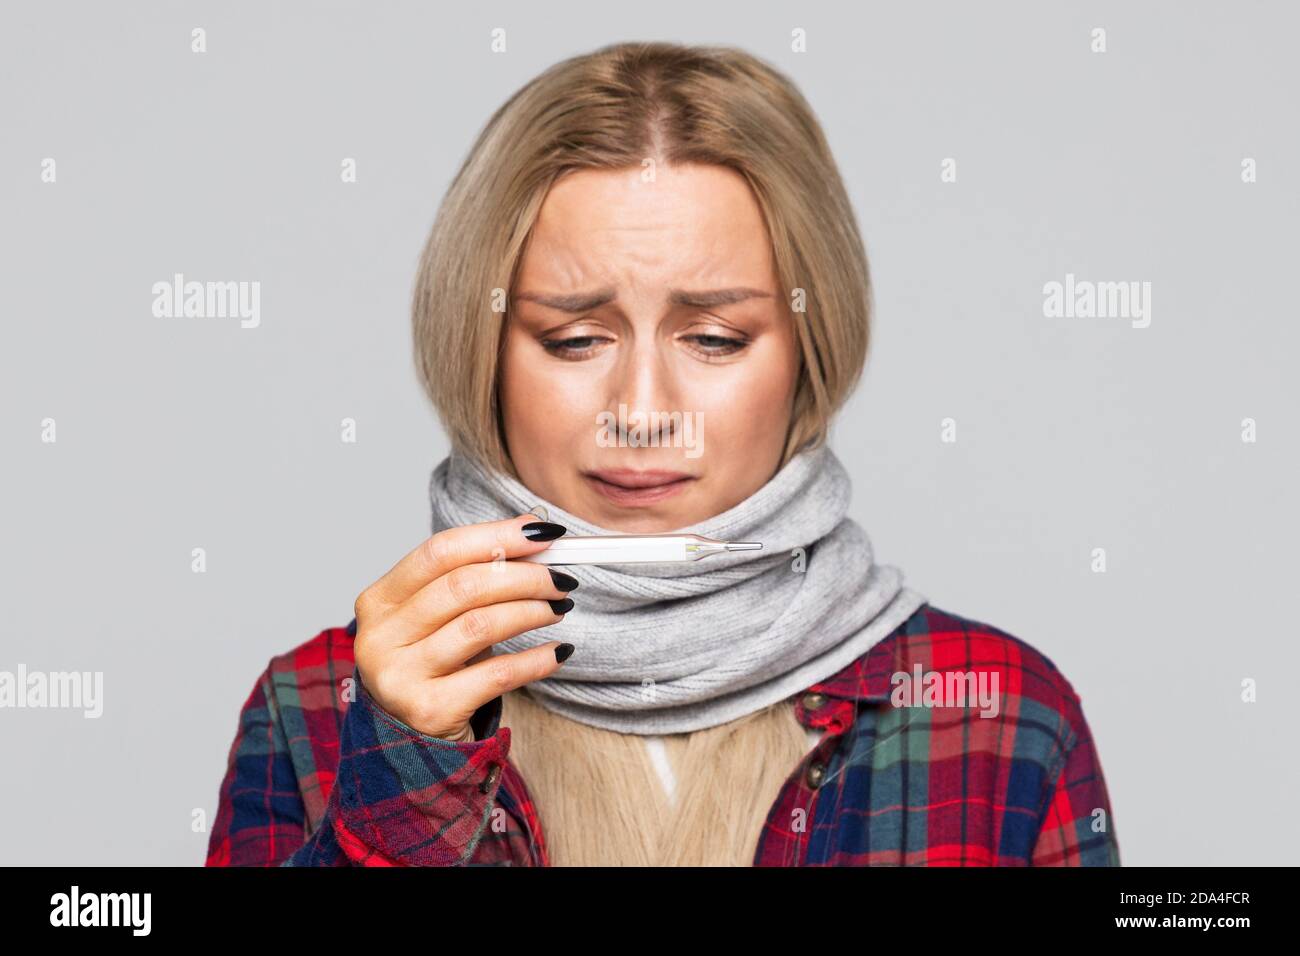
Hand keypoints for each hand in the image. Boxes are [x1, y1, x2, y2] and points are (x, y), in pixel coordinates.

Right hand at [351, 514, 576, 739]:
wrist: (411, 742)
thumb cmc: (433, 667)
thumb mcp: (439, 618)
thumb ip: (474, 576)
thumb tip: (534, 532)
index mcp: (380, 600)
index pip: (440, 551)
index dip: (495, 536)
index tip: (542, 533)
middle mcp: (381, 636)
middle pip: (463, 586)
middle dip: (523, 576)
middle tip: (560, 579)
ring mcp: (399, 676)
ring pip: (480, 625)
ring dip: (532, 611)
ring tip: (559, 608)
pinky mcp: (428, 710)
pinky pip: (496, 675)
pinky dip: (535, 660)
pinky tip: (558, 651)